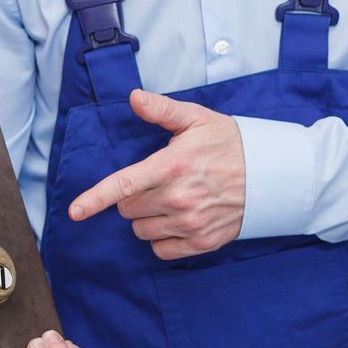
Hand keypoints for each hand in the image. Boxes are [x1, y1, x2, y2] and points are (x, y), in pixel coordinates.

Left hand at [67, 89, 245, 260]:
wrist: (272, 175)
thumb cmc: (230, 143)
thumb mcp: (198, 118)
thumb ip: (162, 110)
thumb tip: (133, 98)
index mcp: (172, 166)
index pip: (123, 185)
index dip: (94, 199)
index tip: (75, 212)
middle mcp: (179, 198)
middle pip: (128, 208)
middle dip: (134, 197)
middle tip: (157, 182)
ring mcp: (190, 223)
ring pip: (141, 230)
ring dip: (147, 218)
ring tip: (170, 200)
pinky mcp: (202, 242)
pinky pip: (161, 249)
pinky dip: (162, 238)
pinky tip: (178, 220)